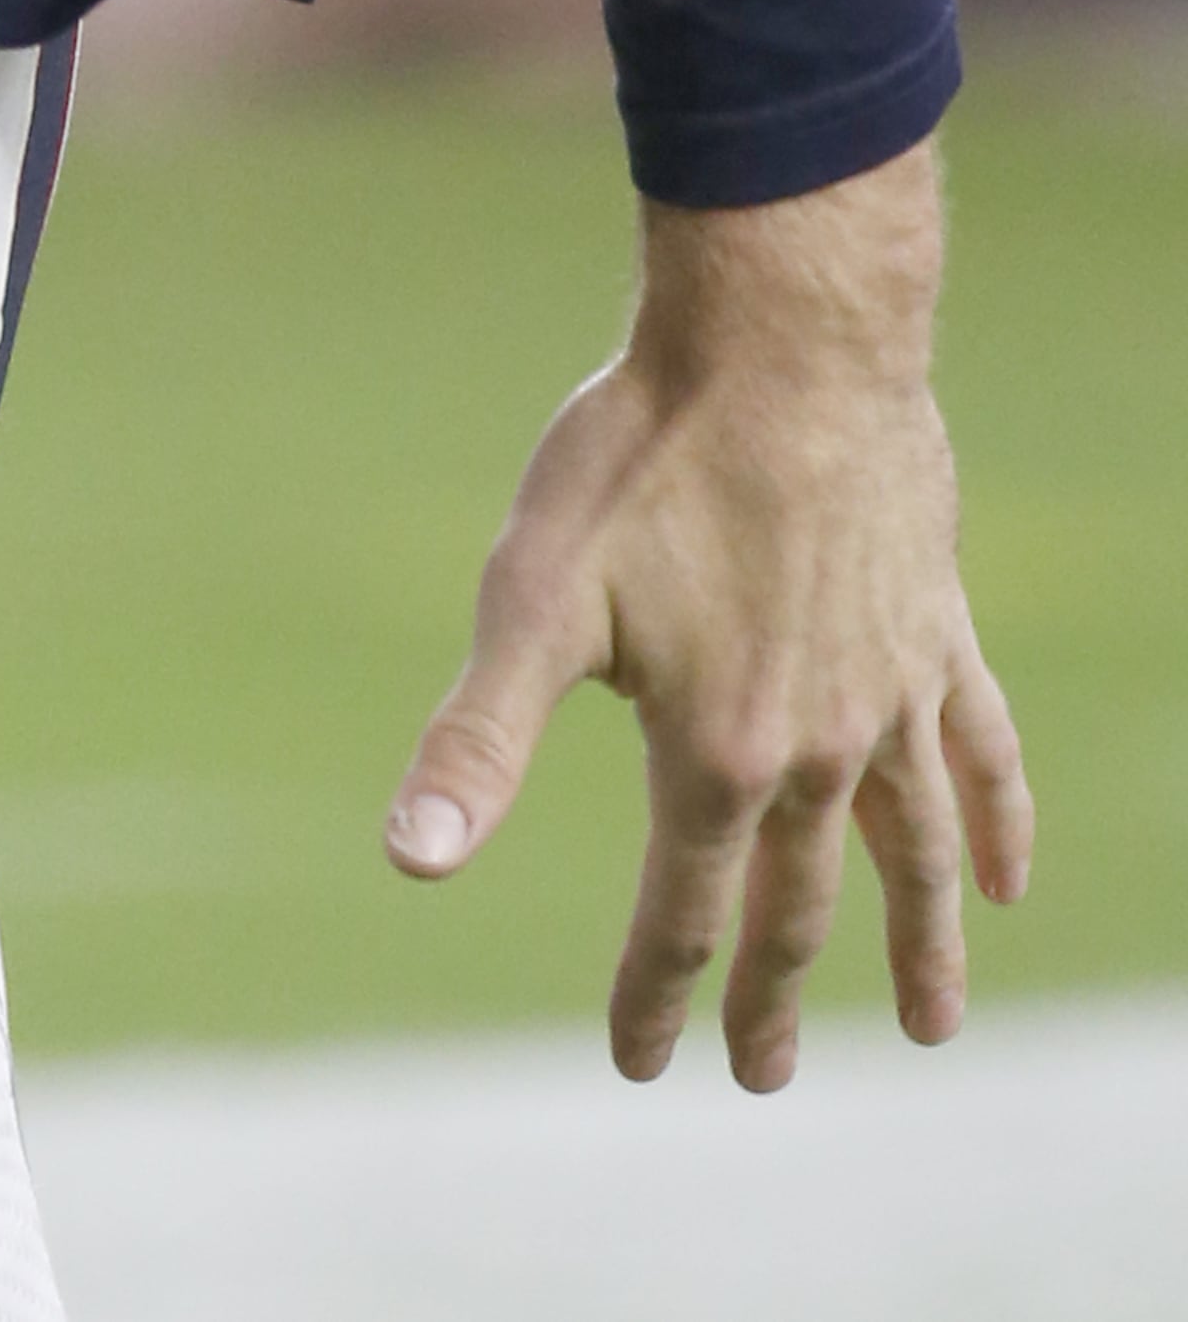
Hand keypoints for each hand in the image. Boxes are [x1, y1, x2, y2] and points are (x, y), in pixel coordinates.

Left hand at [382, 145, 1031, 1086]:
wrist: (777, 342)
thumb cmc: (640, 455)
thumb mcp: (533, 595)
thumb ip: (480, 739)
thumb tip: (408, 862)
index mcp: (715, 753)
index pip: (680, 912)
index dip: (654, 994)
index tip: (638, 1065)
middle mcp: (816, 747)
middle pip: (794, 905)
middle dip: (769, 995)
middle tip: (762, 1077)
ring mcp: (890, 693)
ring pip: (915, 852)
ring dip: (919, 941)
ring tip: (929, 1027)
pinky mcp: (934, 630)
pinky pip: (982, 751)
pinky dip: (998, 819)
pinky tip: (1009, 877)